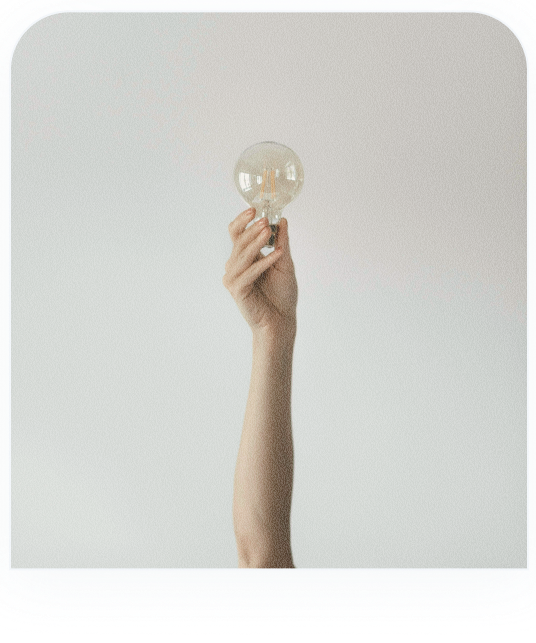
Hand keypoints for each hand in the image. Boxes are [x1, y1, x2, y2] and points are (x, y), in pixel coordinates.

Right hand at [223, 208, 297, 337]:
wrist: (281, 320)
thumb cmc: (282, 295)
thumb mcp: (285, 263)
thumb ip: (281, 243)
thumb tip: (282, 220)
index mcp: (244, 258)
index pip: (236, 234)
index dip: (242, 220)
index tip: (254, 209)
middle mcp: (235, 267)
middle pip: (238, 242)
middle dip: (252, 230)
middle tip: (265, 221)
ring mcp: (234, 279)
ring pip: (242, 255)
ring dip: (256, 243)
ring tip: (269, 233)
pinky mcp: (237, 290)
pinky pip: (248, 272)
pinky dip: (263, 263)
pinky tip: (277, 255)